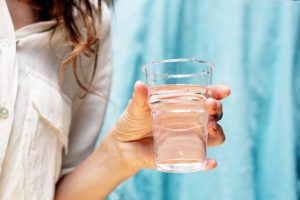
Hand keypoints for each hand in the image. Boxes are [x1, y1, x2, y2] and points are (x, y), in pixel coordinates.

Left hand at [106, 81, 230, 172]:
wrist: (122, 146)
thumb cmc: (131, 122)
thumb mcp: (135, 109)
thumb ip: (139, 98)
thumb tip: (140, 85)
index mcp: (182, 104)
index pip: (204, 96)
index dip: (216, 92)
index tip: (224, 90)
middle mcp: (190, 120)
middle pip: (213, 114)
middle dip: (217, 109)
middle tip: (211, 105)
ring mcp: (188, 138)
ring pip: (213, 136)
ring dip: (217, 132)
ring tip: (210, 127)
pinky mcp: (183, 155)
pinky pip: (200, 160)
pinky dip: (207, 163)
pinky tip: (210, 162)